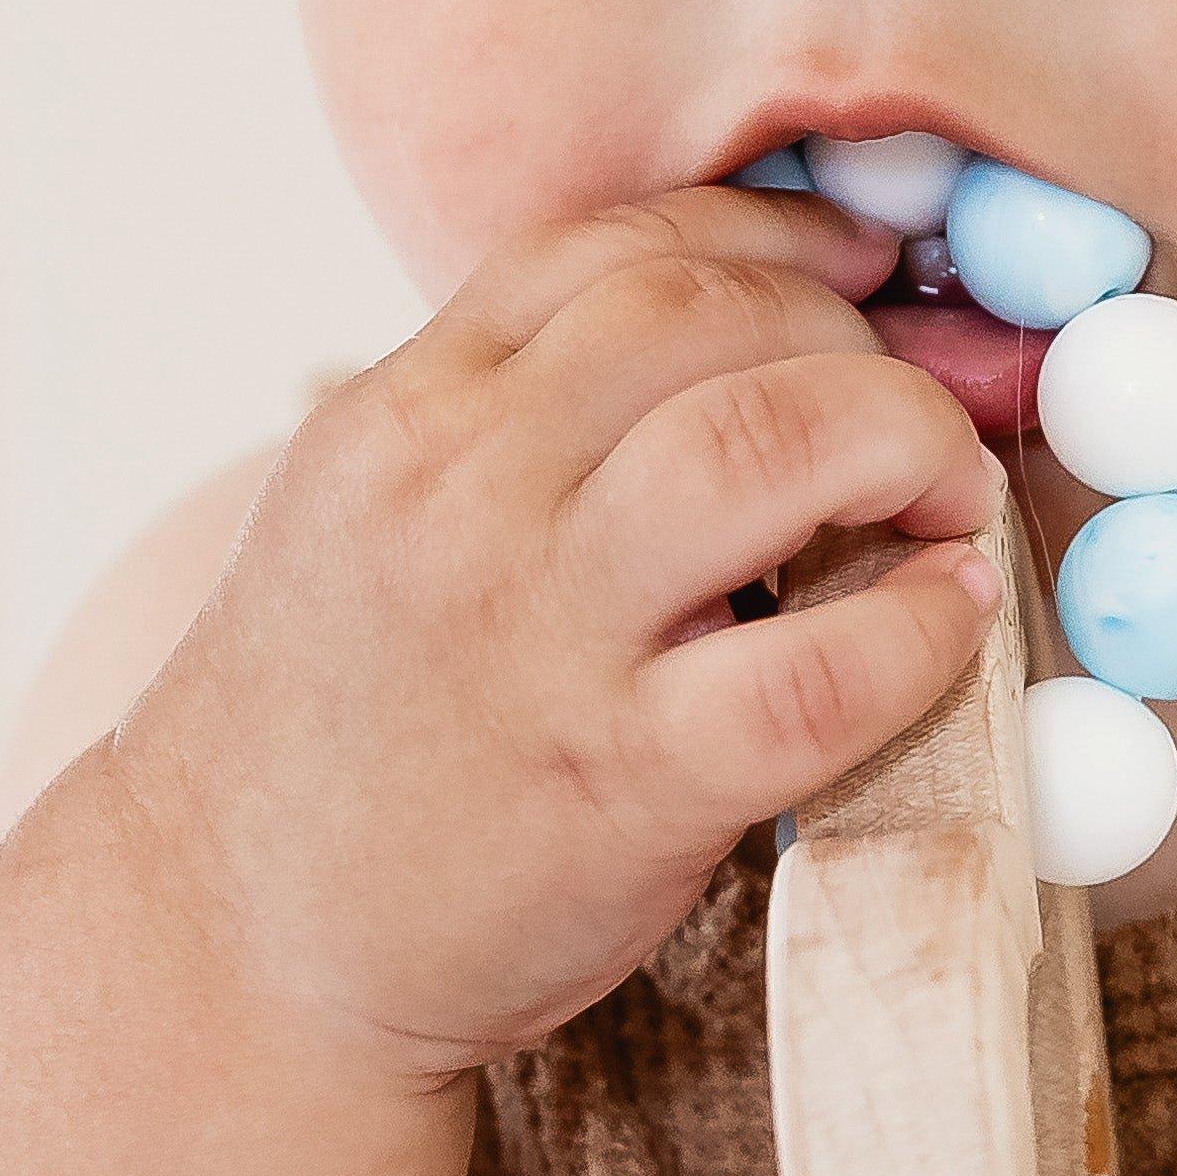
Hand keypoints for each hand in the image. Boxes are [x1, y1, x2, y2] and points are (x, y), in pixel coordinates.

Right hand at [119, 183, 1002, 1072]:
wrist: (228, 940)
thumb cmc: (333, 725)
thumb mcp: (369, 512)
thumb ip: (510, 417)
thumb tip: (730, 337)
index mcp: (404, 412)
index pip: (615, 244)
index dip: (774, 236)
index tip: (860, 268)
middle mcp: (462, 493)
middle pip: (709, 311)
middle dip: (851, 335)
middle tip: (901, 412)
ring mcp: (542, 633)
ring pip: (774, 440)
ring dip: (903, 438)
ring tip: (939, 492)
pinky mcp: (624, 781)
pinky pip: (821, 670)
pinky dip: (918, 628)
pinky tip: (948, 615)